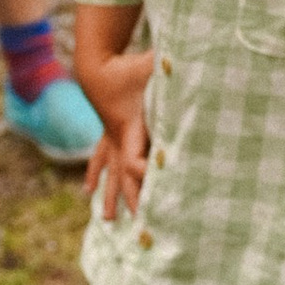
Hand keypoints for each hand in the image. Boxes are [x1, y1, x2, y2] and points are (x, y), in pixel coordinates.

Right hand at [81, 50, 153, 222]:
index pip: (134, 159)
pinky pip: (100, 158)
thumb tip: (195, 59)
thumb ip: (170, 66)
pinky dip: (96, 174)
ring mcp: (109, 138)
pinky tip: (88, 190)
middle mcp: (117, 138)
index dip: (143, 173)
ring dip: (111, 195)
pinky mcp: (107, 133)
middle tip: (142, 225)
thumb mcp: (152, 66)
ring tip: (109, 220)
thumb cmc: (128, 67)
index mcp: (130, 127)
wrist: (95, 66)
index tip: (156, 187)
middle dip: (132, 199)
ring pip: (109, 173)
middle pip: (124, 175)